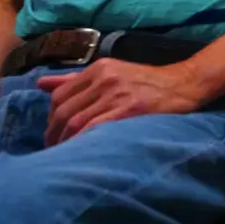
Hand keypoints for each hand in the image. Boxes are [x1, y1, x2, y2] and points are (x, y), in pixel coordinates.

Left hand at [37, 58, 205, 146]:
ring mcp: (116, 93)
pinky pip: (95, 127)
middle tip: (53, 150)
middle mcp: (103, 78)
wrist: (183, 84)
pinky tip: (80, 152)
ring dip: (65, 141)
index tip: (53, 133)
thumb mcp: (110, 72)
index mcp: (97, 69)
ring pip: (76, 120)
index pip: (60, 95)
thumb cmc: (146, 82)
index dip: (51, 118)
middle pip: (65, 109)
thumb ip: (75, 79)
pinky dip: (82, 141)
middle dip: (54, 133)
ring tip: (64, 155)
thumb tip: (41, 84)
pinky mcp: (130, 109)